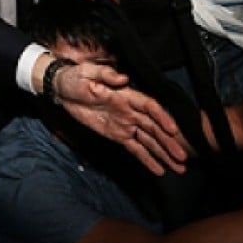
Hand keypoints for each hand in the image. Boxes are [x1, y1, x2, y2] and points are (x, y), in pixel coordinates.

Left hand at [54, 62, 186, 174]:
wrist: (61, 89)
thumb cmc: (75, 78)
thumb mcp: (88, 73)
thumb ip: (106, 76)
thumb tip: (122, 78)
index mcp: (126, 94)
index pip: (149, 106)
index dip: (162, 118)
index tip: (173, 130)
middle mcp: (130, 110)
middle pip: (153, 127)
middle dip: (168, 142)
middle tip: (181, 157)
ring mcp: (125, 124)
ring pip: (148, 140)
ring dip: (163, 153)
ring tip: (178, 168)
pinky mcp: (117, 135)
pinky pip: (134, 148)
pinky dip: (147, 159)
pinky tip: (159, 170)